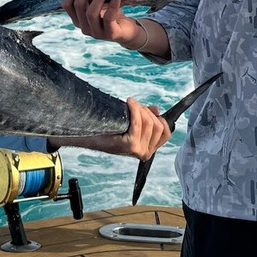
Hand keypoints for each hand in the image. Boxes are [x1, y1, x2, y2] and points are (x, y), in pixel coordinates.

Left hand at [50, 97, 170, 159]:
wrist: (90, 135)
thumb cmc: (109, 129)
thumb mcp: (132, 124)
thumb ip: (146, 118)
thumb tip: (157, 110)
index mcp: (148, 149)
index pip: (166, 132)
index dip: (159, 118)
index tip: (149, 110)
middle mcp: (145, 153)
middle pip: (158, 125)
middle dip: (147, 111)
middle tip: (134, 106)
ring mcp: (138, 151)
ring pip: (149, 122)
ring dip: (140, 109)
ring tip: (129, 106)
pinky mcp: (130, 145)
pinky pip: (138, 122)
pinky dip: (134, 109)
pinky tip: (128, 103)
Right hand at [61, 0, 140, 46]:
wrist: (128, 31)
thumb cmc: (111, 14)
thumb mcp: (98, 5)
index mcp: (78, 20)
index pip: (67, 6)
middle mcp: (85, 28)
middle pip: (79, 7)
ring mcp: (97, 33)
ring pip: (91, 13)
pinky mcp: (110, 34)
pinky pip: (108, 18)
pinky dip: (112, 6)